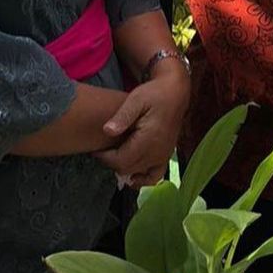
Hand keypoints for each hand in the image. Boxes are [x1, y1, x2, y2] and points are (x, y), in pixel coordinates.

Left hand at [94, 71, 189, 187]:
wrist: (176, 93)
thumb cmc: (154, 94)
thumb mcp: (136, 99)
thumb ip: (122, 116)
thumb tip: (107, 131)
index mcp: (149, 140)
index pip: (121, 161)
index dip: (105, 158)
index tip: (96, 149)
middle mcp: (157, 152)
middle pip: (127, 169)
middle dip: (112, 162)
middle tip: (103, 150)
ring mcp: (163, 156)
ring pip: (138, 173)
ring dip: (124, 168)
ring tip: (115, 156)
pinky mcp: (166, 156)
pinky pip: (154, 176)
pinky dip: (142, 179)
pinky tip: (133, 176)